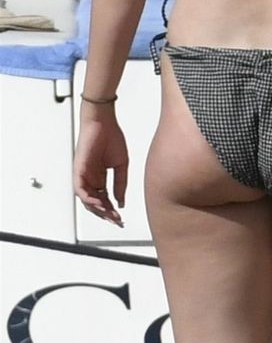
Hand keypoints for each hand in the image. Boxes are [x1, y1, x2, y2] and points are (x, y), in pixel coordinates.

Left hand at [73, 109, 127, 226]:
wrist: (103, 121)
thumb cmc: (111, 137)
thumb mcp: (121, 165)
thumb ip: (120, 184)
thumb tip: (120, 201)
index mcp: (100, 177)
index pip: (104, 199)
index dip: (111, 210)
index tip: (120, 218)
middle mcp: (90, 178)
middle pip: (95, 202)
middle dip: (106, 213)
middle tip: (116, 221)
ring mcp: (83, 174)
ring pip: (86, 198)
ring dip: (97, 208)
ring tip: (109, 214)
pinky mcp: (78, 169)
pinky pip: (80, 188)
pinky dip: (88, 198)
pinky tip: (98, 203)